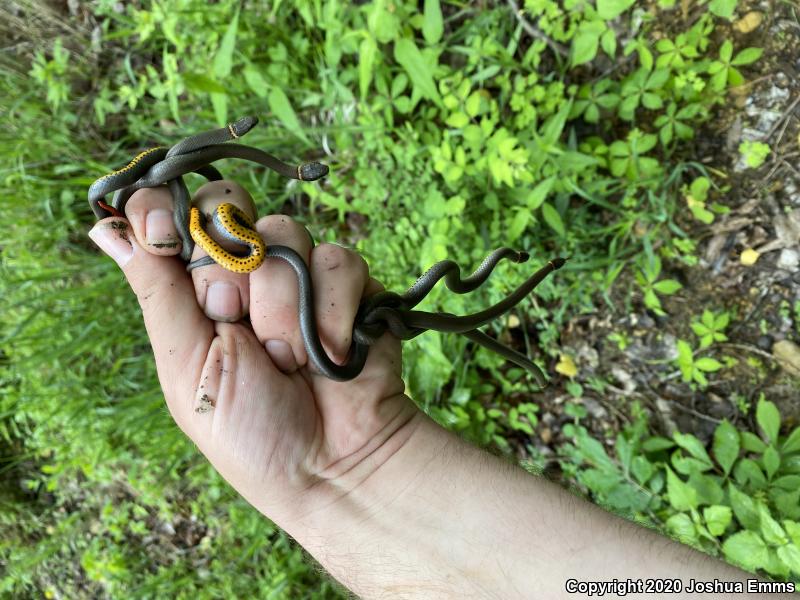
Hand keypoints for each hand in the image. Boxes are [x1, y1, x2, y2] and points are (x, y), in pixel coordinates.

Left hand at [88, 180, 420, 527]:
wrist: (331, 465)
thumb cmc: (250, 431)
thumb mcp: (186, 365)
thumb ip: (156, 289)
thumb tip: (103, 226)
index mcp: (196, 291)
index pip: (172, 211)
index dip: (163, 211)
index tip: (166, 240)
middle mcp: (247, 272)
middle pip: (229, 203)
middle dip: (227, 265)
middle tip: (232, 320)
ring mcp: (300, 274)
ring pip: (285, 233)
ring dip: (281, 310)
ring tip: (289, 361)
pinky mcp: (351, 283)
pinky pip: (339, 259)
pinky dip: (332, 312)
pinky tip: (331, 352)